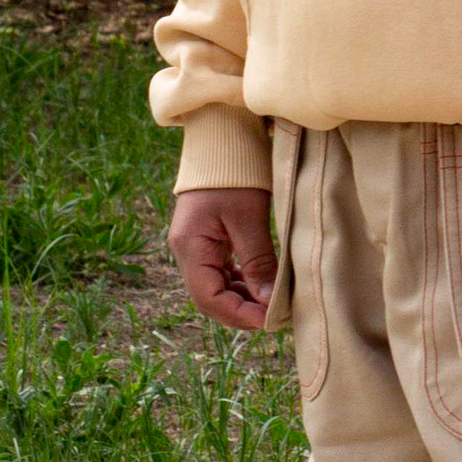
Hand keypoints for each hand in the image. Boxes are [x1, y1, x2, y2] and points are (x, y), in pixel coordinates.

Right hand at [169, 186, 278, 331]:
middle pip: (210, 297)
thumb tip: (268, 301)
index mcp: (191, 246)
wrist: (222, 140)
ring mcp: (195, 246)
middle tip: (275, 317)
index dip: (238, 315)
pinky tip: (261, 285)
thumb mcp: (249, 217)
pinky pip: (221, 272)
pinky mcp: (206, 240)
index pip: (209, 297)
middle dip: (241, 311)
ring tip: (273, 303)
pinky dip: (241, 283)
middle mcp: (186, 250)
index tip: (269, 321)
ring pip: (216, 287)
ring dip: (242, 299)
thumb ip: (257, 260)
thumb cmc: (235, 173)